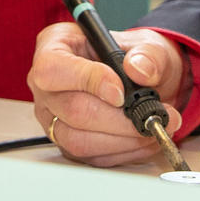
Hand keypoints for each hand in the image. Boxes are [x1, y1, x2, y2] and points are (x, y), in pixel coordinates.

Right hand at [26, 22, 186, 165]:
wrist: (140, 78)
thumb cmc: (132, 56)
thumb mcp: (146, 43)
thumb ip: (147, 53)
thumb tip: (140, 70)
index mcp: (54, 48)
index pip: (54, 68)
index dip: (88, 81)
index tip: (121, 93)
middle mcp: (48, 86)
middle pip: (71, 109)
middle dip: (116, 118)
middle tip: (150, 115)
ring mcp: (53, 118)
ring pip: (78, 140)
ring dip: (122, 139)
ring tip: (152, 127)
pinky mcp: (68, 143)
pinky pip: (91, 157)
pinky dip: (124, 152)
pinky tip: (144, 140)